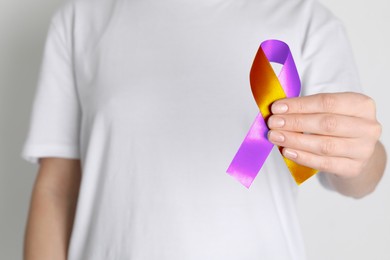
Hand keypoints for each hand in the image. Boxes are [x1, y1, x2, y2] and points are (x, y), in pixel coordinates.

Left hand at [267, 92, 381, 178]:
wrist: (356, 152)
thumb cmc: (339, 126)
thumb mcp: (330, 111)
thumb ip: (307, 108)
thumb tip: (278, 110)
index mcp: (362, 105)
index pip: (327, 102)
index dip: (299, 105)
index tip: (277, 107)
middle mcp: (368, 127)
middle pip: (326, 123)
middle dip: (295, 122)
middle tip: (273, 123)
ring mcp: (363, 150)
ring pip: (324, 145)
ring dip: (295, 140)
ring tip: (275, 137)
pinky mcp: (354, 168)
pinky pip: (324, 163)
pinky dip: (303, 157)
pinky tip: (288, 151)